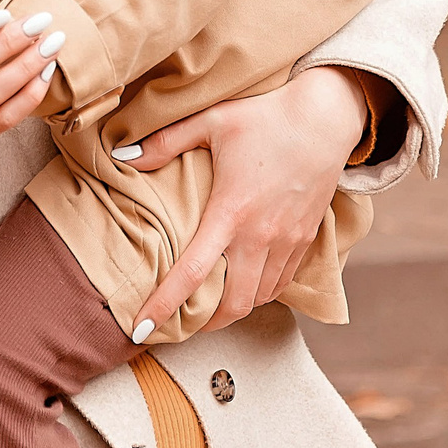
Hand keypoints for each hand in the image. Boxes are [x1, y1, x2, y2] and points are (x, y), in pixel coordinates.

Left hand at [124, 65, 369, 336]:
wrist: (326, 117)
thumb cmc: (265, 116)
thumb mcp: (211, 121)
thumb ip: (164, 142)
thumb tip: (121, 156)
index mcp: (230, 212)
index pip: (191, 273)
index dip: (163, 307)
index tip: (139, 331)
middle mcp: (260, 236)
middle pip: (232, 305)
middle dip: (204, 324)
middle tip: (179, 325)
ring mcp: (287, 241)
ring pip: (259, 298)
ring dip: (233, 309)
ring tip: (210, 307)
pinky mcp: (306, 240)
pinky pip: (282, 283)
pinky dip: (260, 293)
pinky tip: (244, 285)